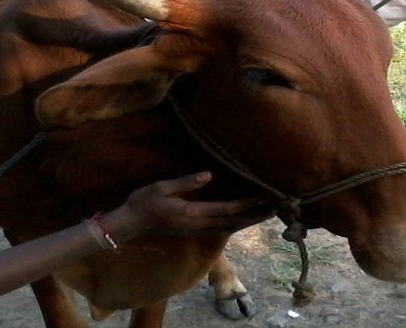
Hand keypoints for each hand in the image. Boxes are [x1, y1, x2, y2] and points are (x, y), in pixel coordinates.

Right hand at [108, 172, 274, 240]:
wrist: (129, 225)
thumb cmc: (143, 202)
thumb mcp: (161, 188)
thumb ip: (186, 183)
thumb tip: (208, 175)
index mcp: (191, 212)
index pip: (225, 209)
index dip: (245, 204)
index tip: (262, 197)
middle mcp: (198, 224)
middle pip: (233, 222)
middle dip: (254, 216)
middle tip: (276, 209)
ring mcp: (197, 229)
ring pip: (229, 227)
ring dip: (248, 221)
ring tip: (267, 214)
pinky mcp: (195, 230)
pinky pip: (221, 228)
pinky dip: (237, 223)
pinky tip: (245, 218)